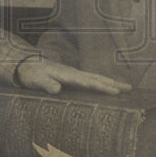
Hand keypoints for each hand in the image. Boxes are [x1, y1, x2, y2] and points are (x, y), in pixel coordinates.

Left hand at [15, 57, 130, 94]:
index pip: (88, 82)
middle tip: (129, 88)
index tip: (115, 91)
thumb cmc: (31, 74)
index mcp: (68, 75)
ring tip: (125, 87)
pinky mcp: (72, 77)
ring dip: (111, 82)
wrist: (25, 64)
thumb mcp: (36, 80)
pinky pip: (91, 80)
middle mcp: (74, 73)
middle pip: (97, 78)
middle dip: (113, 83)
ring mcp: (74, 74)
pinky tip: (107, 87)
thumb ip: (46, 84)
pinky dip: (102, 83)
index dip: (102, 87)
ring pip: (96, 78)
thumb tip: (57, 89)